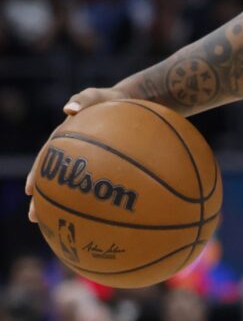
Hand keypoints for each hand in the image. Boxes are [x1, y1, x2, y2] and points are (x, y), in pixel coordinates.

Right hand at [25, 87, 132, 221]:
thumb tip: (69, 108)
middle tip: (34, 217)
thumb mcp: (98, 96)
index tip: (30, 191)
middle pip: (54, 180)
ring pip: (75, 188)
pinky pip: (100, 186)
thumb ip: (85, 99)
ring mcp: (90, 163)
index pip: (47, 159)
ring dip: (66, 206)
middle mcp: (74, 155)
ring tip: (60, 225)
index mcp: (65, 141)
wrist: (134, 104)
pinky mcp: (107, 168)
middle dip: (43, 199)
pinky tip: (102, 219)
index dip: (37, 175)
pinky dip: (97, 201)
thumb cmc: (112, 100)